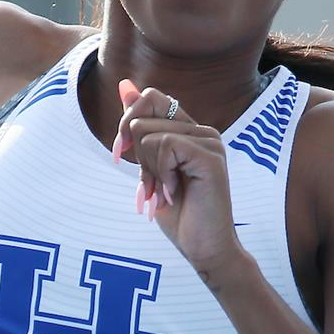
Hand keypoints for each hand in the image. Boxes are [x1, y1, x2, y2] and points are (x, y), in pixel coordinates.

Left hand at [113, 80, 247, 279]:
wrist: (204, 249)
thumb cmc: (180, 215)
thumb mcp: (149, 167)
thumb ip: (139, 127)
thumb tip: (125, 84)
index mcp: (190, 130)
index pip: (150, 98)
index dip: (128, 123)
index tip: (123, 156)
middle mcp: (202, 131)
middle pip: (142, 115)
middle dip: (136, 156)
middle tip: (153, 186)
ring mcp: (209, 141)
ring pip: (148, 134)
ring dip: (148, 171)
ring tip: (165, 193)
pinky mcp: (210, 156)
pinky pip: (164, 146)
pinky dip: (160, 174)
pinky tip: (175, 192)